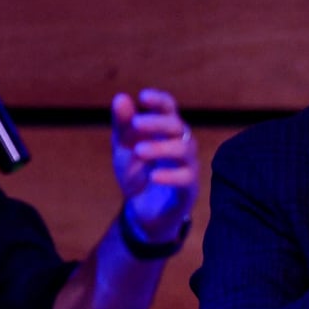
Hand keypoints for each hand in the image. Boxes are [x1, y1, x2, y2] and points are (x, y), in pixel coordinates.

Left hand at [111, 88, 197, 240]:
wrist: (140, 212)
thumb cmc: (137, 174)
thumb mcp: (124, 149)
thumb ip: (123, 125)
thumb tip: (120, 97)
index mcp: (165, 131)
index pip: (169, 109)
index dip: (160, 101)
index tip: (143, 97)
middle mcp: (181, 144)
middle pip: (178, 126)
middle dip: (158, 122)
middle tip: (136, 124)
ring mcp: (187, 165)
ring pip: (185, 148)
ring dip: (161, 147)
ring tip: (139, 151)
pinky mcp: (188, 188)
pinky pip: (186, 177)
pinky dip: (170, 175)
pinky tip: (152, 176)